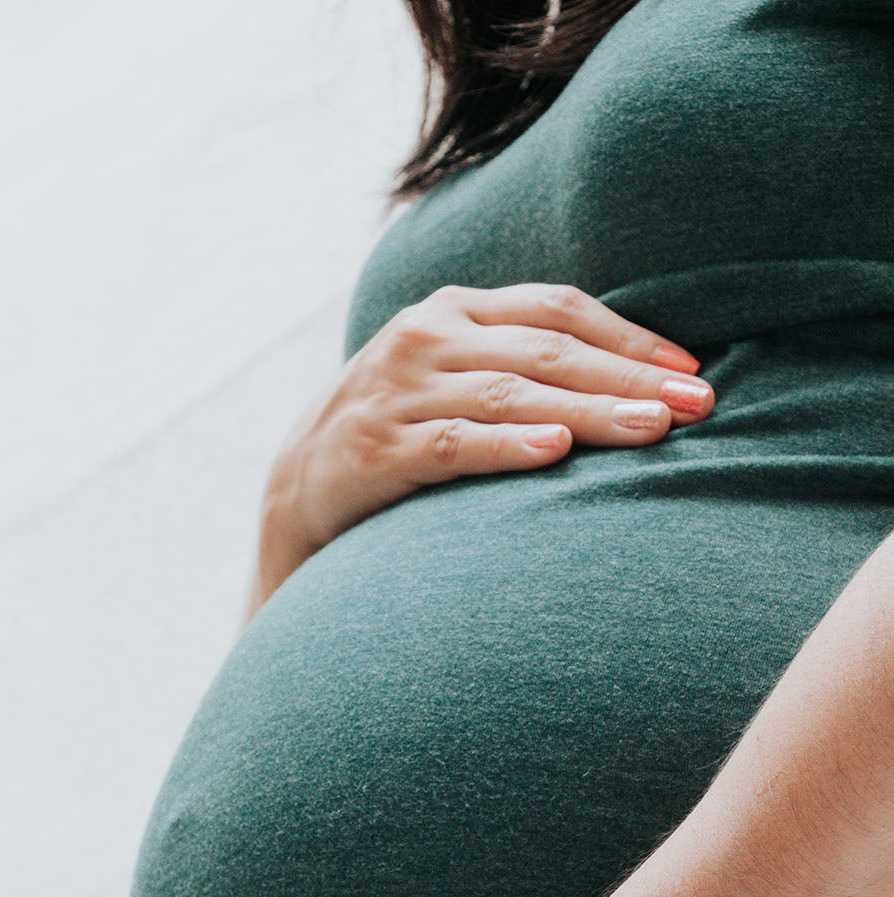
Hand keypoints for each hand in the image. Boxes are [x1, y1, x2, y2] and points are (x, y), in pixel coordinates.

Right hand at [253, 283, 711, 609]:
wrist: (296, 490)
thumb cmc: (401, 430)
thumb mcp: (451, 374)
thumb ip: (517, 358)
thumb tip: (636, 371)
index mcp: (449, 309)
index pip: (555, 310)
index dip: (629, 337)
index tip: (691, 370)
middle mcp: (421, 339)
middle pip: (544, 352)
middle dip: (627, 378)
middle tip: (696, 405)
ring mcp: (394, 393)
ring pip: (509, 396)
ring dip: (588, 413)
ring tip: (650, 430)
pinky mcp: (373, 450)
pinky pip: (452, 444)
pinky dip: (507, 446)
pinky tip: (556, 452)